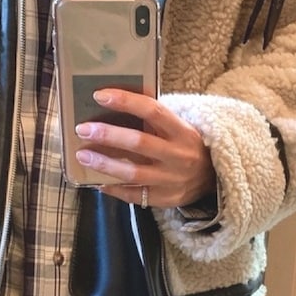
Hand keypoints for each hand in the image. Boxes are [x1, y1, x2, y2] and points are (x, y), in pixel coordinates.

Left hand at [74, 88, 215, 208]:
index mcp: (182, 131)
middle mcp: (178, 155)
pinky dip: (113, 188)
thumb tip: (114, 102)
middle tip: (83, 129)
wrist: (213, 179)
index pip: (152, 111)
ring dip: (104, 164)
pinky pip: (134, 195)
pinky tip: (97, 181)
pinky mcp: (165, 199)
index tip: (99, 96)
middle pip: (139, 142)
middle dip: (108, 135)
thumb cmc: (186, 146)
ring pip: (133, 172)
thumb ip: (154, 118)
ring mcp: (172, 180)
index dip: (125, 101)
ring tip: (83, 156)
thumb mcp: (178, 128)